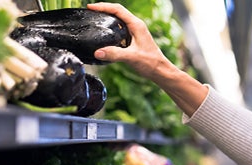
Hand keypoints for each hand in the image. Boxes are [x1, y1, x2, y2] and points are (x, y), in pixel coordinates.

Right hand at [87, 2, 206, 115]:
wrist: (161, 71)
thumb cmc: (151, 63)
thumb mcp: (131, 57)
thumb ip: (115, 54)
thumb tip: (98, 52)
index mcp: (137, 25)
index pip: (118, 9)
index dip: (103, 6)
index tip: (90, 7)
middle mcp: (137, 26)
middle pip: (118, 12)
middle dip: (103, 9)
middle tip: (90, 11)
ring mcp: (136, 32)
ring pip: (119, 20)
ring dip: (107, 17)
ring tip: (94, 18)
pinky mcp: (134, 39)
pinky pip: (120, 29)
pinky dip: (111, 27)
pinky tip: (104, 34)